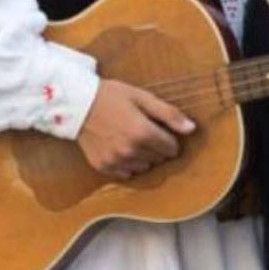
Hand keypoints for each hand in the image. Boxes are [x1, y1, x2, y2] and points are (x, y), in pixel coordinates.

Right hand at [75, 78, 196, 178]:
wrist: (77, 104)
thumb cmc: (112, 96)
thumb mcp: (143, 97)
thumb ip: (169, 114)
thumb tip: (191, 129)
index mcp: (142, 133)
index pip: (172, 148)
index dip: (170, 138)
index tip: (161, 128)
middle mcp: (130, 151)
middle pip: (159, 158)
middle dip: (158, 146)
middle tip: (145, 130)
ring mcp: (116, 161)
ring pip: (145, 167)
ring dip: (145, 156)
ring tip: (133, 138)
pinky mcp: (103, 167)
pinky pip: (127, 173)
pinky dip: (129, 163)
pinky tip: (122, 148)